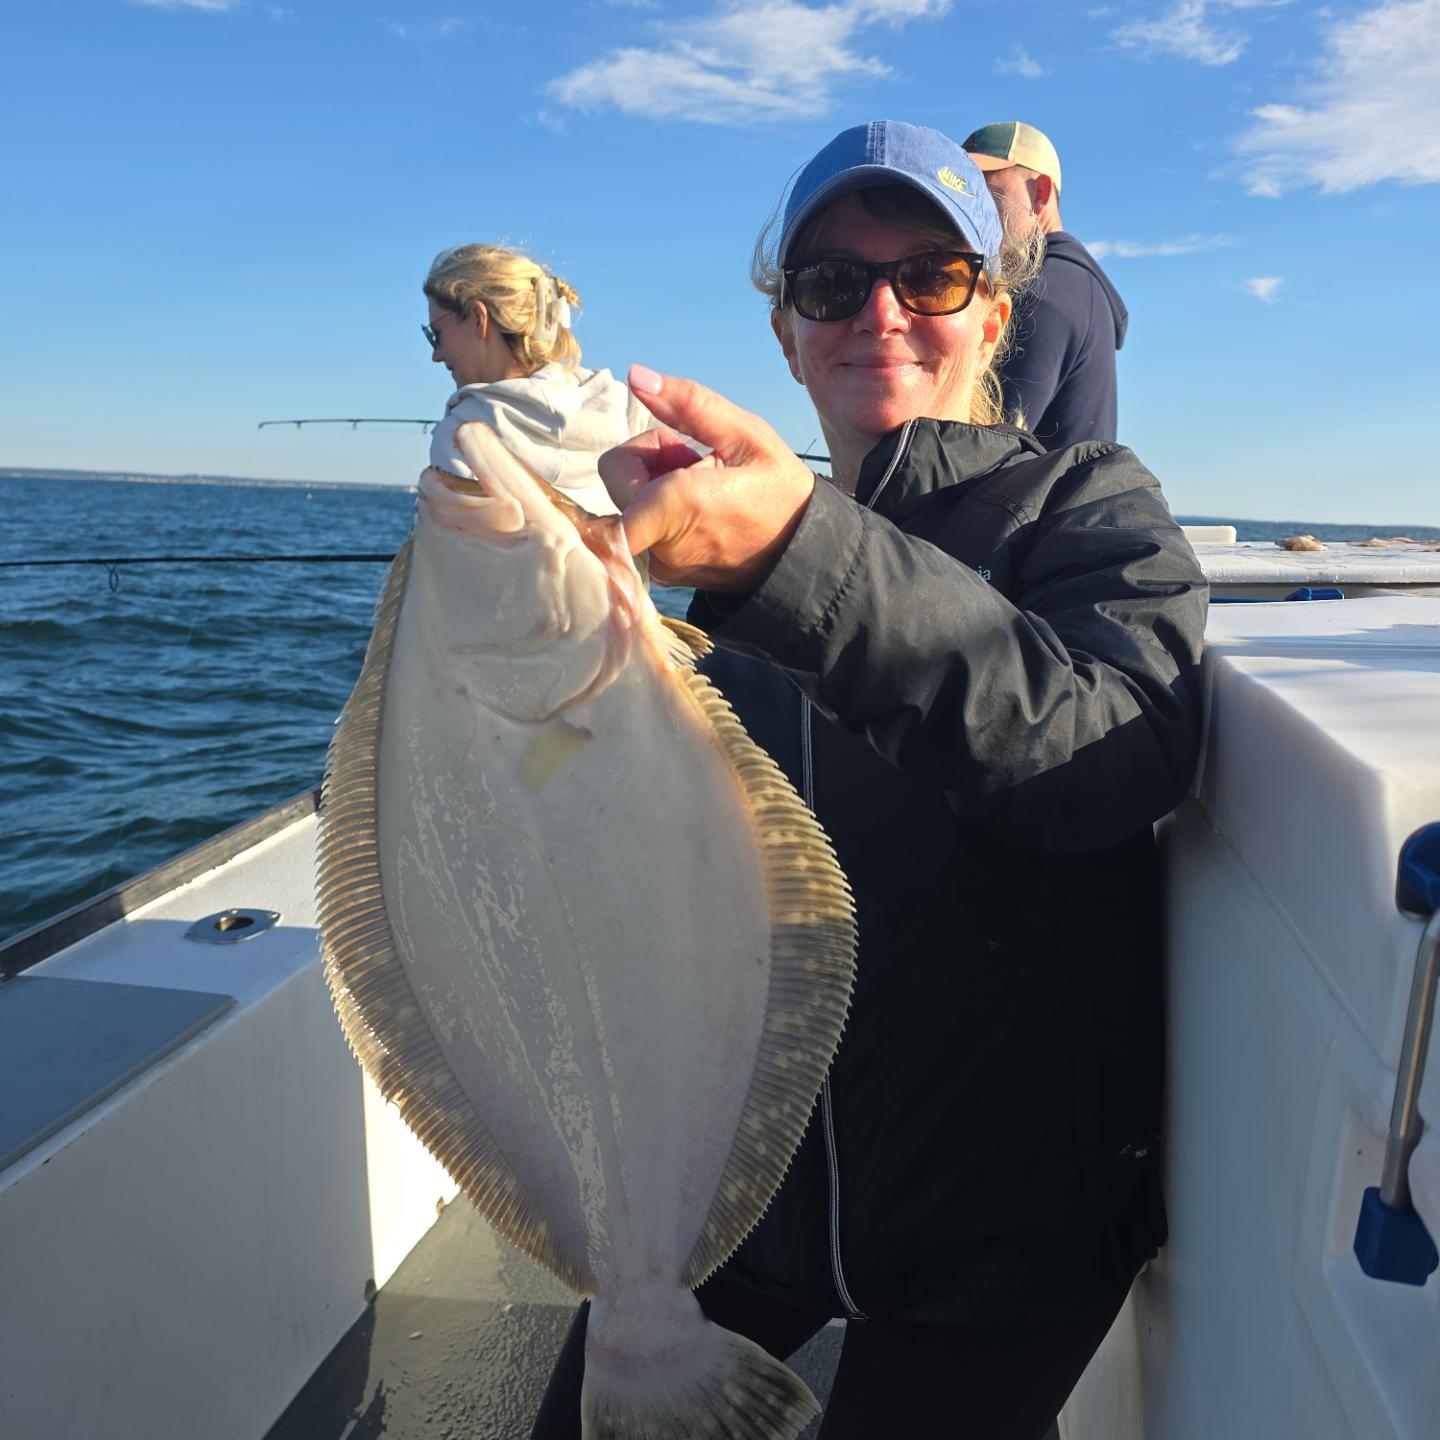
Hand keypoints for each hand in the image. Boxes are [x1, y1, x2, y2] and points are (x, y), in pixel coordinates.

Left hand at [599, 365, 815, 591]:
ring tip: (703, 493)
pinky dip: (660, 518)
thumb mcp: (746, 434)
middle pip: (618, 484)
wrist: (802, 554)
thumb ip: (688, 403)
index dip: (646, 450)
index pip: (617, 464)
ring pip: (627, 509)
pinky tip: (699, 515)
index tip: (680, 453)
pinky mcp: (663, 577)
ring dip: (655, 493)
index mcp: (679, 506)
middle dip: (651, 467)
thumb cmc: (780, 491)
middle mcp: (661, 545)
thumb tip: (635, 375)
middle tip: (698, 467)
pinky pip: (640, 535)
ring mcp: (661, 567)